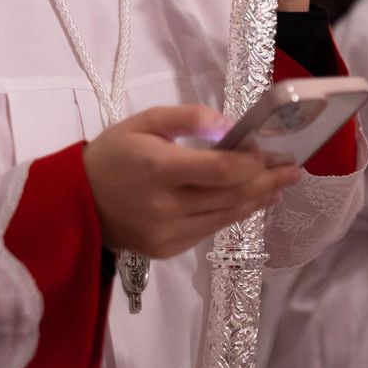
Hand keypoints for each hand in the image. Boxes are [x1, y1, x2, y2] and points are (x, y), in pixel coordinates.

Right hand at [83, 104, 301, 258]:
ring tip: (281, 185)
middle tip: (293, 169)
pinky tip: (251, 202)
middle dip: (268, 181)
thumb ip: (188, 118)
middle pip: (232, 196)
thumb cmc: (112, 155)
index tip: (272, 151)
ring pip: (227, 217)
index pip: (223, 171)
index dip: (254, 163)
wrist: (73, 204)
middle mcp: (167, 206)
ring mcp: (167, 233)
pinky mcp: (167, 249)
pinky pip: (211, 230)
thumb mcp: (145, 121)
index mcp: (160, 169)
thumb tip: (231, 126)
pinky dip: (234, 214)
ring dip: (258, 200)